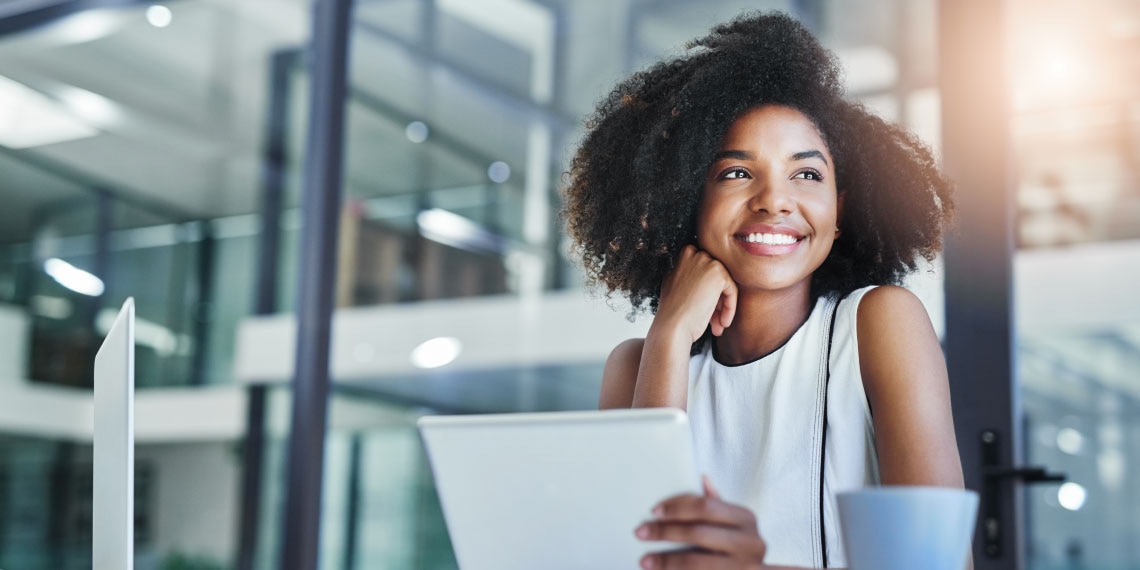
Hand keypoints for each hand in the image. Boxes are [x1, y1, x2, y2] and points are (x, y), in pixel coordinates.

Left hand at [635, 476, 766, 568]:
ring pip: (696, 562)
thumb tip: (702, 478)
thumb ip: (717, 503)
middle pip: (698, 533)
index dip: (677, 507)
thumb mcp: (733, 522)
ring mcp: (744, 567)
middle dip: (666, 532)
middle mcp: (750, 543)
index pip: (706, 506)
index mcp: (746, 518)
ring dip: (667, 561)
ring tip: (645, 560)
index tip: (654, 511)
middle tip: (640, 532)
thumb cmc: (738, 545)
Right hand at [655, 246, 737, 341]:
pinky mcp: (718, 274)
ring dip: (723, 306)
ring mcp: (706, 262)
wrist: (672, 327)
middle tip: (714, 320)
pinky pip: (732, 291)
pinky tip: (721, 323)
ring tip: (717, 325)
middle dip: (716, 300)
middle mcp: (694, 254)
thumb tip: (705, 279)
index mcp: (683, 256)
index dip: (707, 292)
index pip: (705, 271)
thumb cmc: (673, 313)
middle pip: (716, 277)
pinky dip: (730, 308)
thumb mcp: (675, 285)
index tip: (705, 309)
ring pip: (725, 284)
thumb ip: (688, 276)